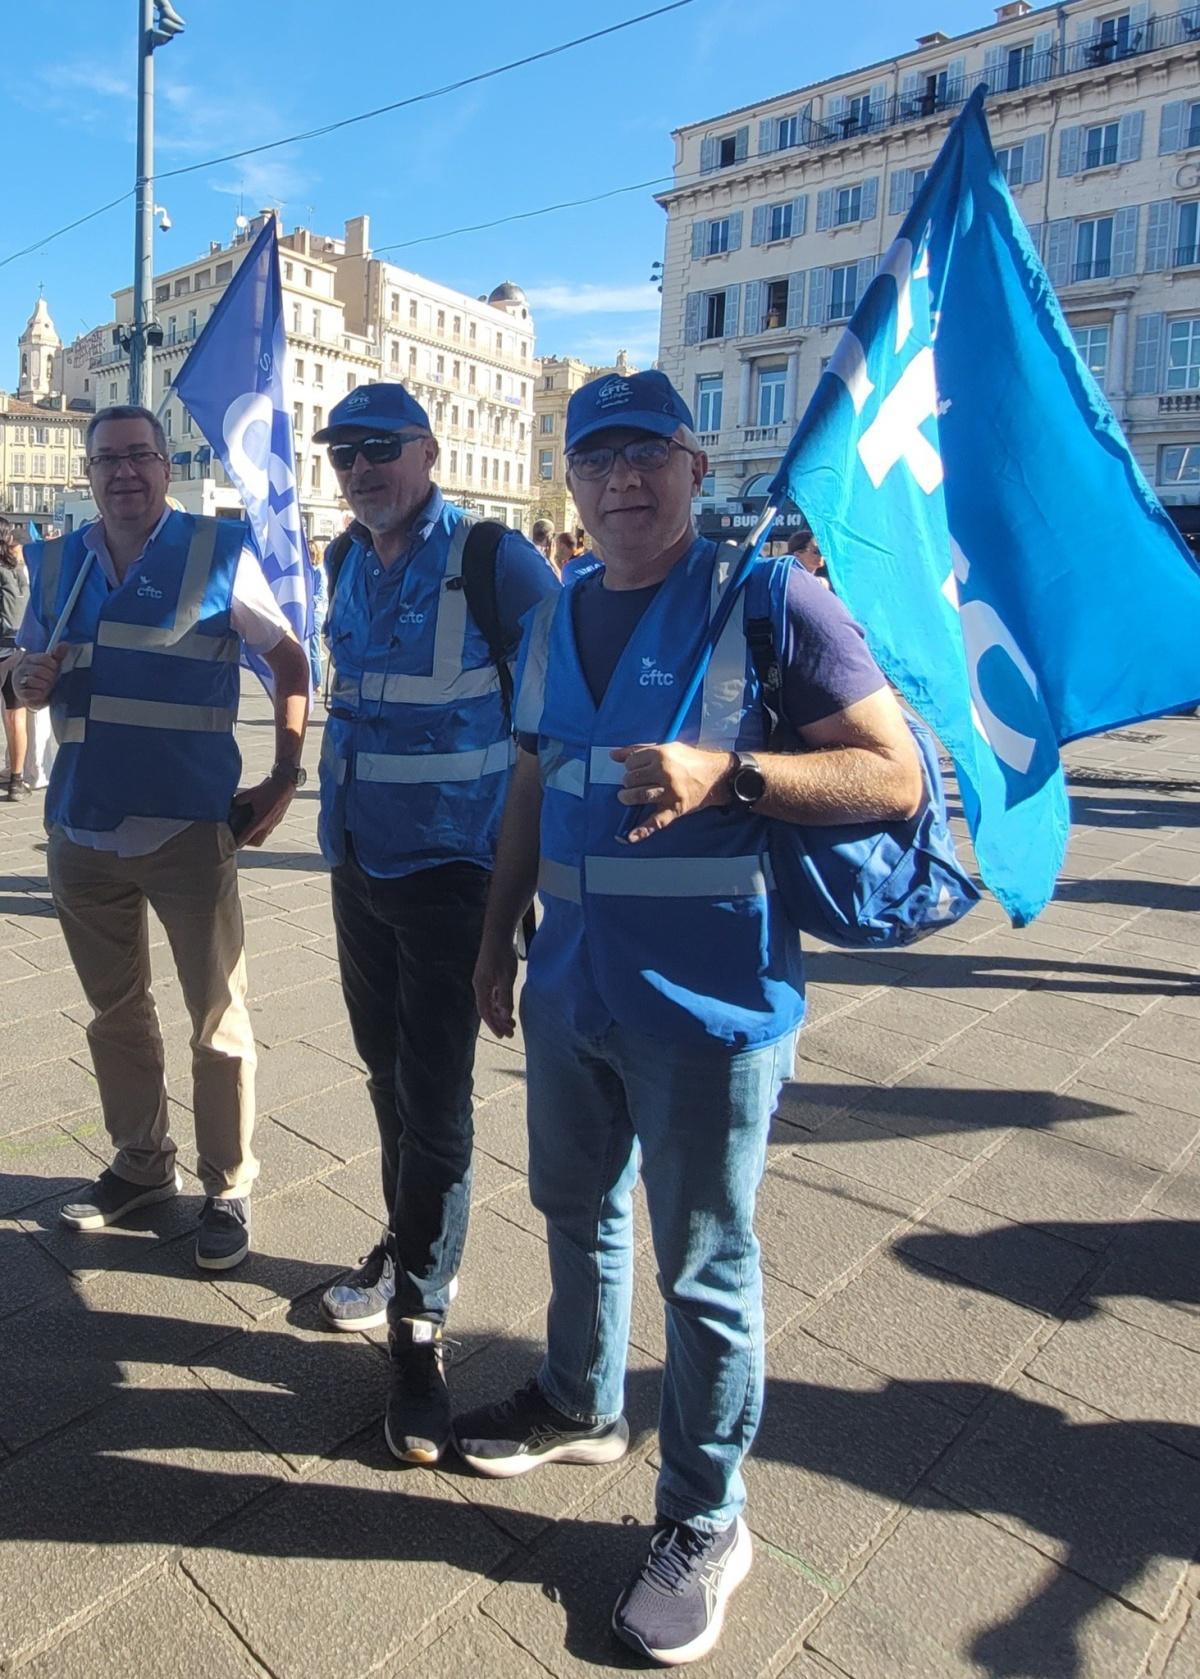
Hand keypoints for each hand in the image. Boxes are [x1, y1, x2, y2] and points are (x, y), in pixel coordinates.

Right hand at [13, 646, 66, 709]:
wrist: (36, 696)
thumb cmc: (44, 678)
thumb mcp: (52, 666)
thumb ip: (58, 655)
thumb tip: (65, 644)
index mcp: (30, 659)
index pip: (44, 658)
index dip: (53, 665)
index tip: (54, 669)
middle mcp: (22, 668)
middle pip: (40, 670)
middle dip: (49, 677)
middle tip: (50, 680)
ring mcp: (19, 680)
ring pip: (34, 681)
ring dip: (44, 686)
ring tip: (46, 686)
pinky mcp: (20, 693)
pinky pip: (31, 693)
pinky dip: (39, 694)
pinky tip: (40, 693)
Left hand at [229, 773, 294, 847]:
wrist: (285, 785)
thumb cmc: (268, 789)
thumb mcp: (250, 793)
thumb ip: (238, 800)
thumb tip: (230, 804)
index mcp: (260, 820)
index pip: (247, 836)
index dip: (239, 842)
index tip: (232, 846)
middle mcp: (268, 824)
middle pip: (257, 842)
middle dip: (248, 843)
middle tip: (240, 838)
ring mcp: (274, 823)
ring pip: (264, 837)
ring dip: (255, 837)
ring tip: (248, 831)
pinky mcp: (278, 820)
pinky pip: (268, 830)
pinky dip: (262, 830)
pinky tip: (258, 822)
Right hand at [473, 935, 518, 1038]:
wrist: (497, 934)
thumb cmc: (502, 955)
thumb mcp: (506, 978)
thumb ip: (505, 997)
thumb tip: (504, 1015)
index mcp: (481, 987)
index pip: (485, 1012)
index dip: (494, 1025)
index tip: (503, 1035)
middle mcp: (480, 986)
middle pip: (487, 1009)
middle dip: (498, 1022)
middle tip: (510, 1033)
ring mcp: (483, 981)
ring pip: (490, 1002)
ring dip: (500, 1014)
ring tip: (511, 1023)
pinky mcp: (488, 976)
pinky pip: (493, 995)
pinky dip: (499, 1003)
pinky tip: (507, 1007)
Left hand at [610, 742, 734, 842]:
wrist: (716, 775)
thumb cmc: (690, 760)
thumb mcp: (666, 747)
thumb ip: (639, 749)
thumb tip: (613, 755)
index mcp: (661, 754)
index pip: (631, 762)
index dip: (629, 766)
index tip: (635, 769)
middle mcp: (665, 772)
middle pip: (632, 779)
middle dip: (628, 782)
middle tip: (633, 783)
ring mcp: (670, 792)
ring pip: (638, 796)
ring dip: (628, 798)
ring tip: (627, 798)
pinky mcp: (675, 809)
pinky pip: (657, 821)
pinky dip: (643, 830)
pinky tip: (631, 837)